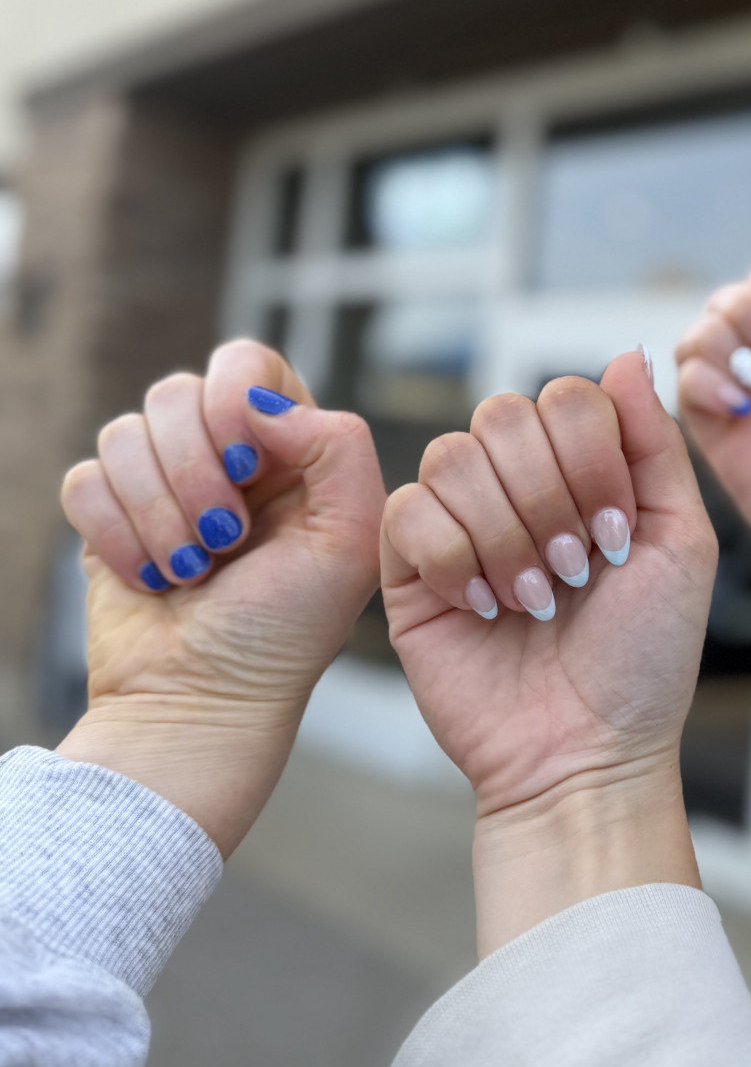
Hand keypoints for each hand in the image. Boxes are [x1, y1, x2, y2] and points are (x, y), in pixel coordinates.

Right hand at [57, 341, 384, 853]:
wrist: (202, 702)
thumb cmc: (284, 632)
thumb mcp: (349, 542)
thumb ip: (339, 447)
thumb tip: (260, 401)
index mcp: (288, 450)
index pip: (247, 364)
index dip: (234, 402)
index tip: (246, 466)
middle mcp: (223, 456)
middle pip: (177, 391)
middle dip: (195, 472)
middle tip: (224, 538)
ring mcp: (161, 482)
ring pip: (124, 432)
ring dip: (160, 513)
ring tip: (193, 569)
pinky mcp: (107, 515)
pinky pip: (85, 479)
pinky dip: (118, 535)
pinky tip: (153, 578)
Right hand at [381, 352, 717, 951]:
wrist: (586, 754)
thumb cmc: (643, 662)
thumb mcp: (681, 541)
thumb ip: (655, 442)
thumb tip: (628, 351)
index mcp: (581, 472)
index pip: (566, 396)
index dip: (591, 457)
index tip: (615, 538)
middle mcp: (515, 486)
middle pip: (504, 414)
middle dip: (548, 498)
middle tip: (574, 573)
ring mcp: (457, 522)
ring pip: (452, 455)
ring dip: (505, 535)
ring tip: (533, 600)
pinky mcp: (406, 567)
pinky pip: (407, 511)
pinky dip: (454, 559)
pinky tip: (484, 608)